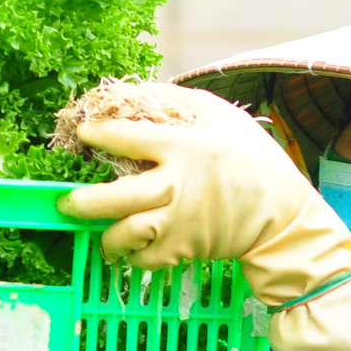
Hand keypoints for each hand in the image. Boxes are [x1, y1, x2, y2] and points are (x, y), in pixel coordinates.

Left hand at [58, 103, 350, 308]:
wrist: (285, 217)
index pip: (128, 138)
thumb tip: (143, 92)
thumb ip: (185, 104)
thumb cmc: (255, 163)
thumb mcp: (226, 119)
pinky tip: (131, 251)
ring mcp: (178, 222)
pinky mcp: (184, 250)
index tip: (84, 134)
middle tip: (65, 203)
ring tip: (102, 235)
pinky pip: (144, 259)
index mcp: (184, 148)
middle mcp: (175, 185)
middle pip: (113, 198)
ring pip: (124, 233)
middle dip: (81, 202)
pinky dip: (133, 257)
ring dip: (106, 237)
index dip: (100, 135)